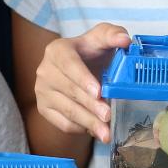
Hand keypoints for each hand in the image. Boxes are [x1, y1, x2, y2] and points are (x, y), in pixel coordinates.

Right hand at [33, 23, 131, 143]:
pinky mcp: (44, 108)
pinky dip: (81, 128)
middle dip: (91, 105)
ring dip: (88, 122)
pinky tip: (97, 130)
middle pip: (69, 91)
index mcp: (57, 50)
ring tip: (106, 132)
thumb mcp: (102, 38)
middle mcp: (45, 71)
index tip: (99, 92)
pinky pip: (63, 123)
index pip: (69, 65)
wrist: (80, 67)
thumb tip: (125, 40)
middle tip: (108, 116)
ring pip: (67, 110)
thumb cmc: (92, 52)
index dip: (83, 79)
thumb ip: (113, 35)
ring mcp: (42, 91)